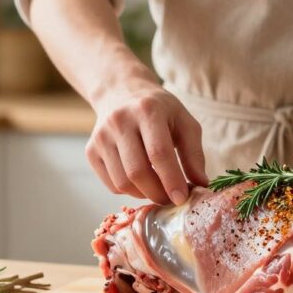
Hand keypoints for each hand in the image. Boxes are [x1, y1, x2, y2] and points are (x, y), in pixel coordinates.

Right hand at [87, 80, 207, 204]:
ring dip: (143, 194)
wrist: (121, 93)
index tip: (182, 198)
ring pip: (122, 182)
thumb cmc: (160, 111)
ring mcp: (101, 136)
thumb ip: (194, 153)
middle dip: (158, 193)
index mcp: (148, 110)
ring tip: (157, 189)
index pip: (158, 153)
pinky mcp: (91, 150)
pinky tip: (140, 181)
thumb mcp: (184, 122)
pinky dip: (129, 191)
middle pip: (138, 171)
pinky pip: (111, 184)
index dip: (171, 180)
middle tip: (171, 199)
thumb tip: (201, 184)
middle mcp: (120, 121)